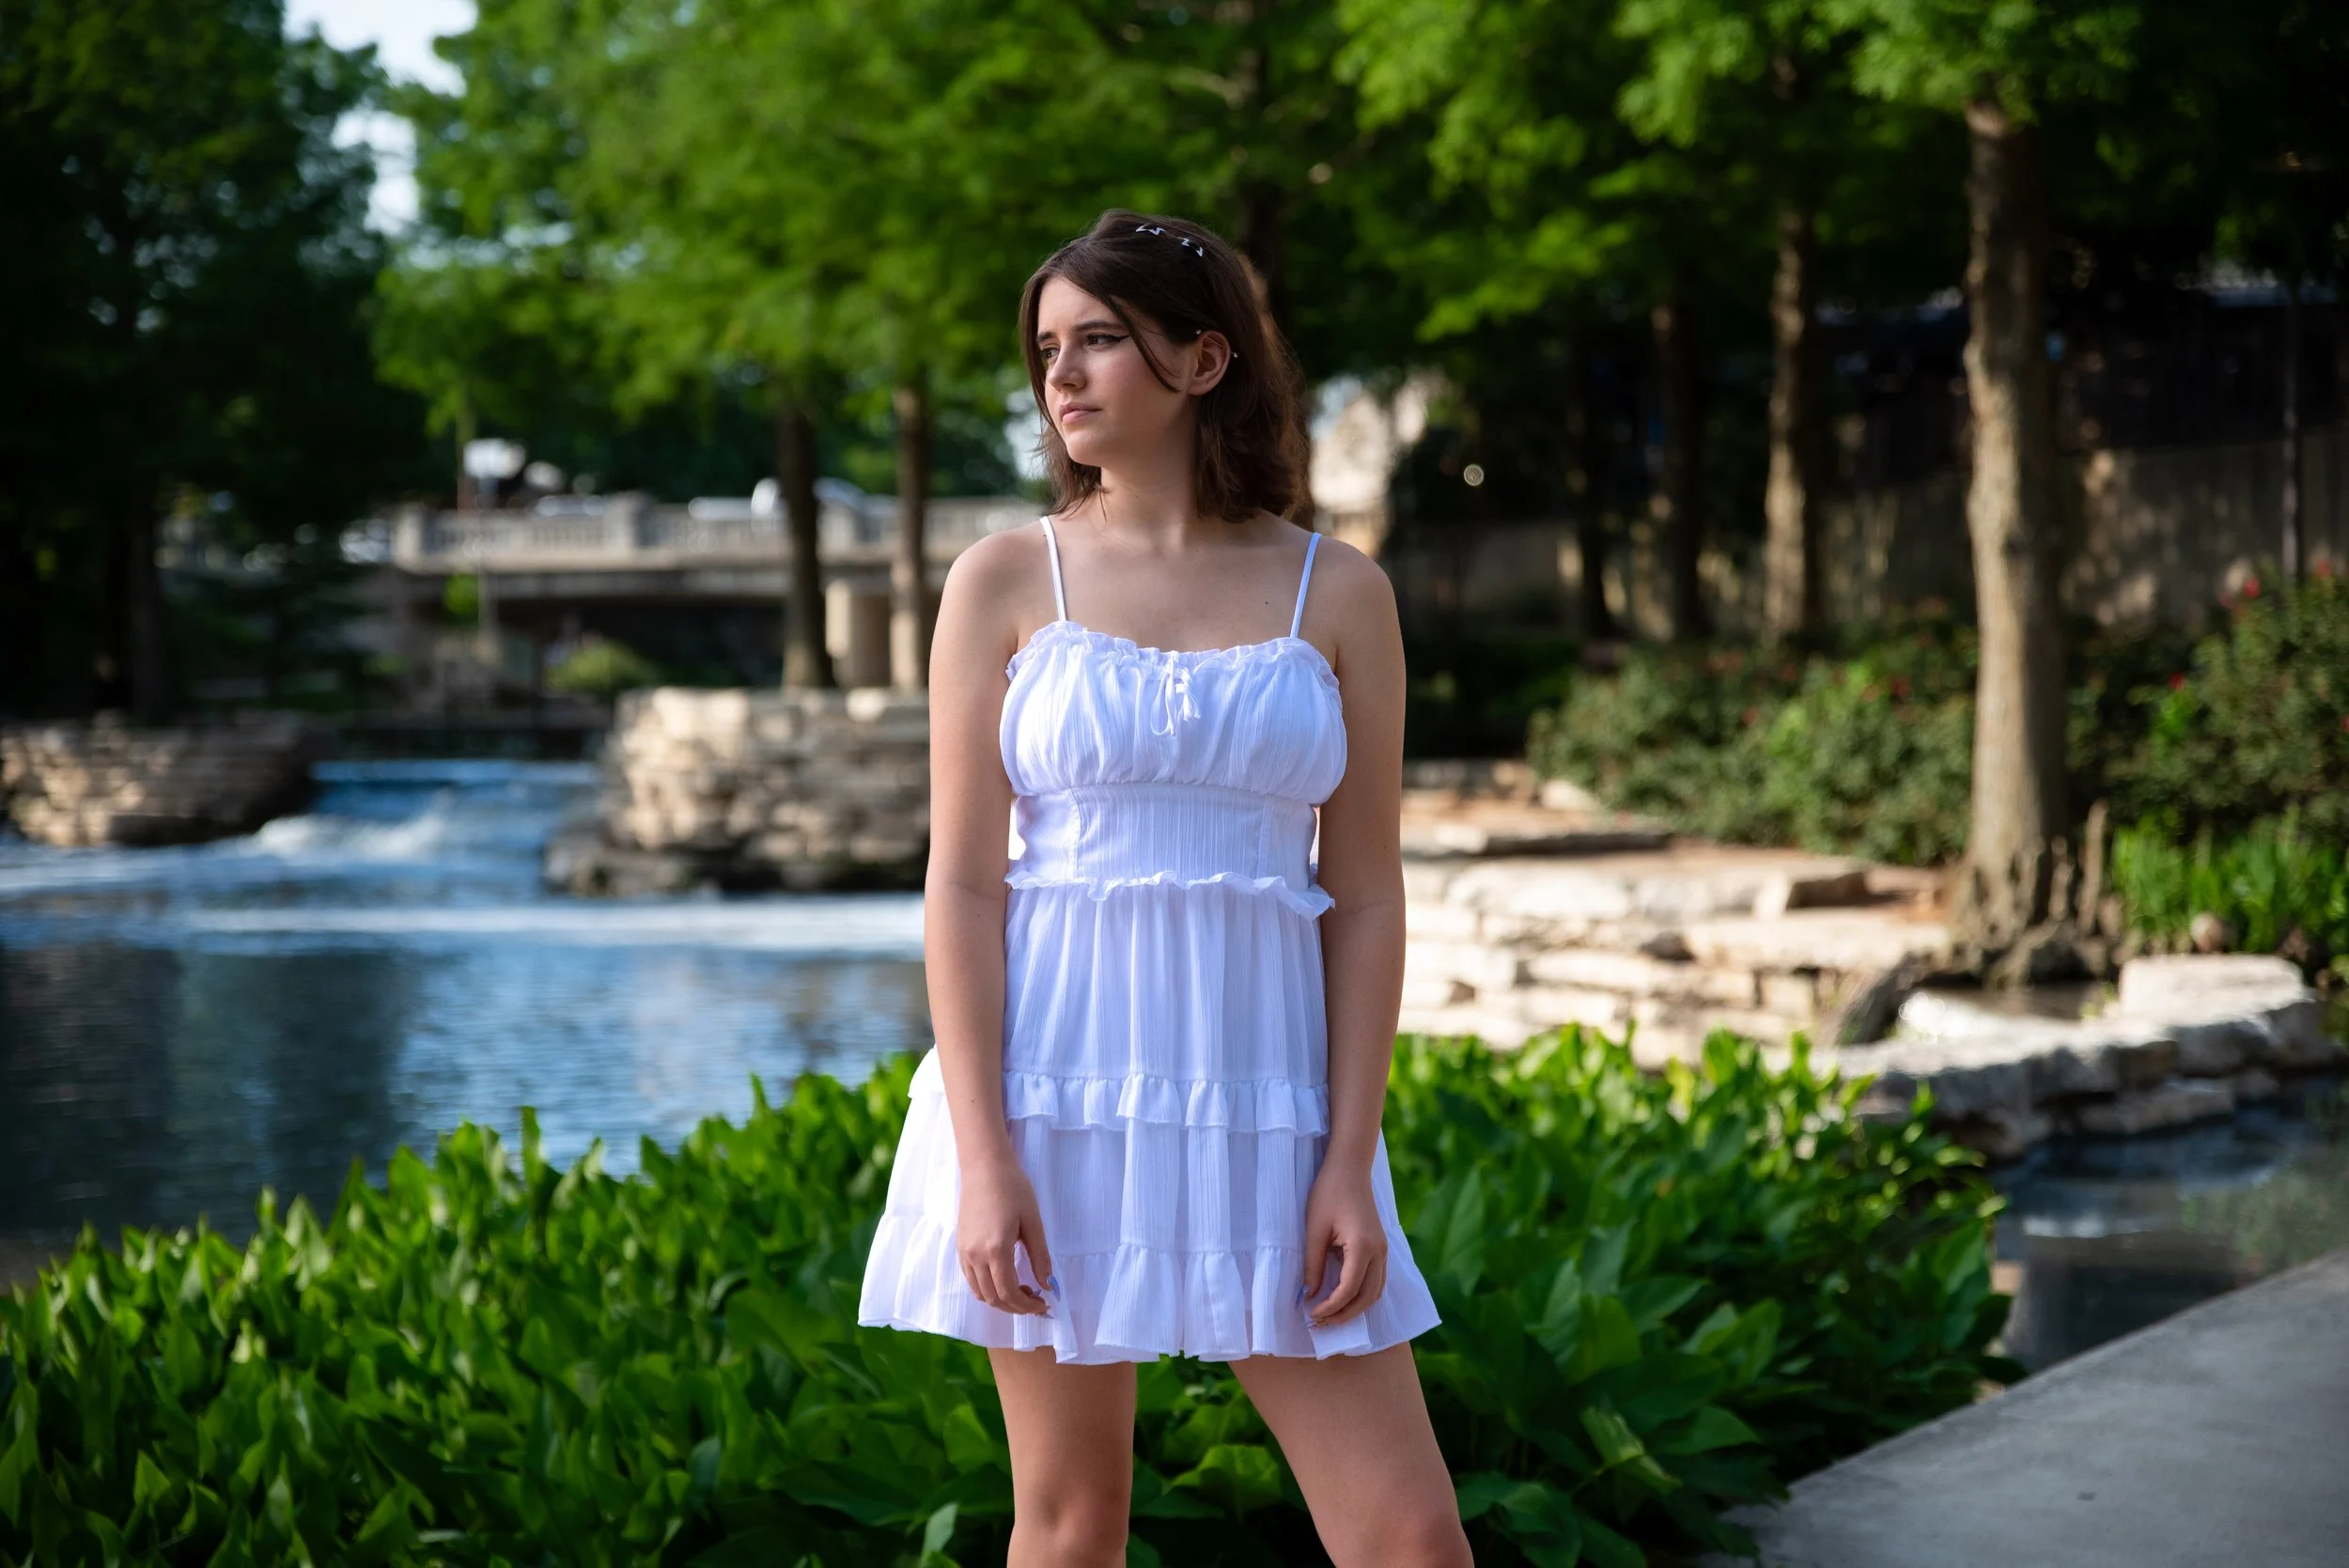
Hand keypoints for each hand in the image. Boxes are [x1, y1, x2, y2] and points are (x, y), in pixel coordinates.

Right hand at [957, 1154, 1054, 1315]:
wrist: (984, 1167)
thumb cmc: (1012, 1188)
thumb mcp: (1033, 1222)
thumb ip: (1040, 1257)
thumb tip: (1048, 1286)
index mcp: (996, 1250)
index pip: (1009, 1293)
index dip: (1027, 1306)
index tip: (1044, 1304)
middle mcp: (975, 1256)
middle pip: (994, 1298)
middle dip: (1016, 1307)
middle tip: (1036, 1300)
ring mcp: (964, 1253)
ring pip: (980, 1293)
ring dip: (1001, 1300)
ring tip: (1022, 1290)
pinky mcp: (960, 1247)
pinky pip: (971, 1280)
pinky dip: (987, 1289)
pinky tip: (1004, 1279)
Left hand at [1300, 1164, 1387, 1327]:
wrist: (1349, 1168)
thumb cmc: (1329, 1193)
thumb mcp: (1314, 1229)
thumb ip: (1313, 1265)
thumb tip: (1308, 1295)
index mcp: (1363, 1247)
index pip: (1349, 1290)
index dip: (1330, 1307)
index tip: (1311, 1314)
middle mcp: (1379, 1252)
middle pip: (1367, 1297)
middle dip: (1344, 1315)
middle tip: (1319, 1323)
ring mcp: (1383, 1250)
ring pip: (1375, 1292)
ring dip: (1355, 1308)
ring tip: (1330, 1315)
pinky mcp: (1380, 1247)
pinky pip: (1376, 1281)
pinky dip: (1362, 1295)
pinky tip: (1343, 1298)